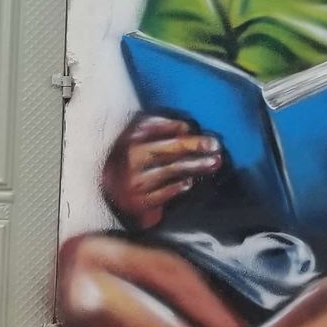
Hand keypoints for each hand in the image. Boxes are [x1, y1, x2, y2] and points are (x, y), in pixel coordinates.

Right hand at [101, 113, 221, 230]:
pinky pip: (167, 191)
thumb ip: (159, 130)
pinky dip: (180, 186)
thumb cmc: (134, 162)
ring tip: (214, 162)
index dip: (178, 127)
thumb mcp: (139, 141)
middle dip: (194, 145)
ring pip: (172, 169)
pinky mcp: (141, 200)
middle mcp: (131, 156)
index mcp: (131, 137)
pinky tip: (190, 182)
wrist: (112, 194)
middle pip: (169, 148)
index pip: (156, 127)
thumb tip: (187, 129)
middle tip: (215, 145)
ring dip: (196, 165)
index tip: (194, 129)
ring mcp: (135, 179)